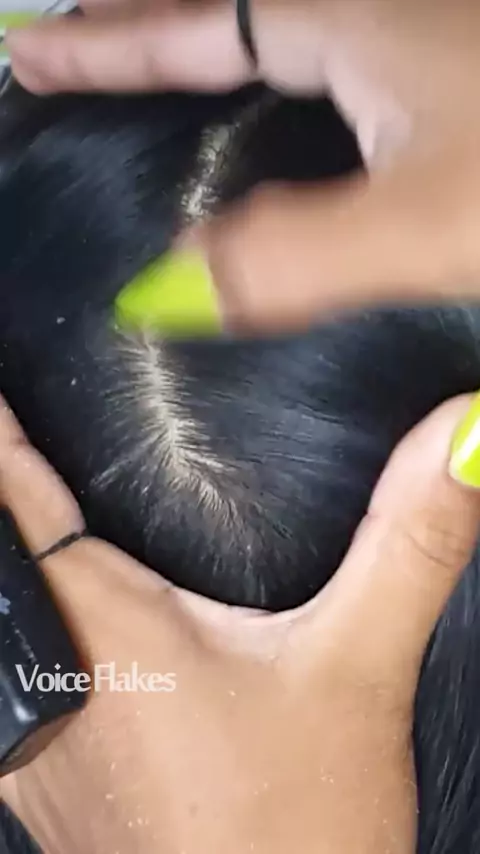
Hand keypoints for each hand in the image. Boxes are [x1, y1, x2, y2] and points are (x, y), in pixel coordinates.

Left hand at [0, 387, 477, 853]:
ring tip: (46, 527)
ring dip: (19, 575)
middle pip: (2, 565)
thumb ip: (404, 545)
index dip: (2, 439)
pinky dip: (38, 640)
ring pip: (5, 631)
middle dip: (12, 503)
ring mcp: (37, 752)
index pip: (21, 502)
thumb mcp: (358, 673)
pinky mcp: (51, 791)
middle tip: (28, 452)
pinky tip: (78, 644)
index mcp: (104, 632)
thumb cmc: (298, 834)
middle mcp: (49, 688)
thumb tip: (460, 442)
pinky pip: (17, 691)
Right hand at [6, 0, 479, 333]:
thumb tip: (159, 294)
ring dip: (214, 51)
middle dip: (146, 25)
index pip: (195, 24)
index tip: (30, 56)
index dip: (107, 45)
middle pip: (234, 8)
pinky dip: (288, 96)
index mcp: (354, 22)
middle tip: (78, 43)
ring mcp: (422, 49)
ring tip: (157, 68)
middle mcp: (384, 15)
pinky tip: (293, 120)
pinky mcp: (450, 95)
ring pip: (289, 37)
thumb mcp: (424, 222)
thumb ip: (289, 258)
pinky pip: (339, 79)